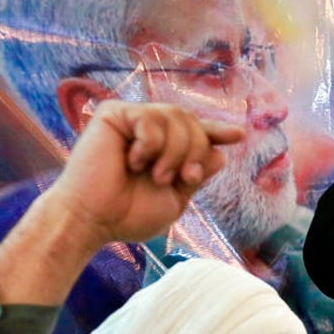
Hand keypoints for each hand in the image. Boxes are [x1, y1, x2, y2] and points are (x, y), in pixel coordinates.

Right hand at [44, 101, 243, 244]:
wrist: (94, 220)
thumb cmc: (127, 215)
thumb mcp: (174, 200)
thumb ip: (195, 177)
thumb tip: (219, 154)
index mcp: (164, 149)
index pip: (196, 132)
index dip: (217, 131)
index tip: (239, 135)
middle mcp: (149, 131)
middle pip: (192, 122)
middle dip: (195, 151)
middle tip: (182, 178)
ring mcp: (132, 119)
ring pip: (176, 118)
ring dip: (174, 152)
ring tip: (155, 176)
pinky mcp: (113, 114)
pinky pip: (150, 118)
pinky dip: (149, 145)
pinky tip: (132, 162)